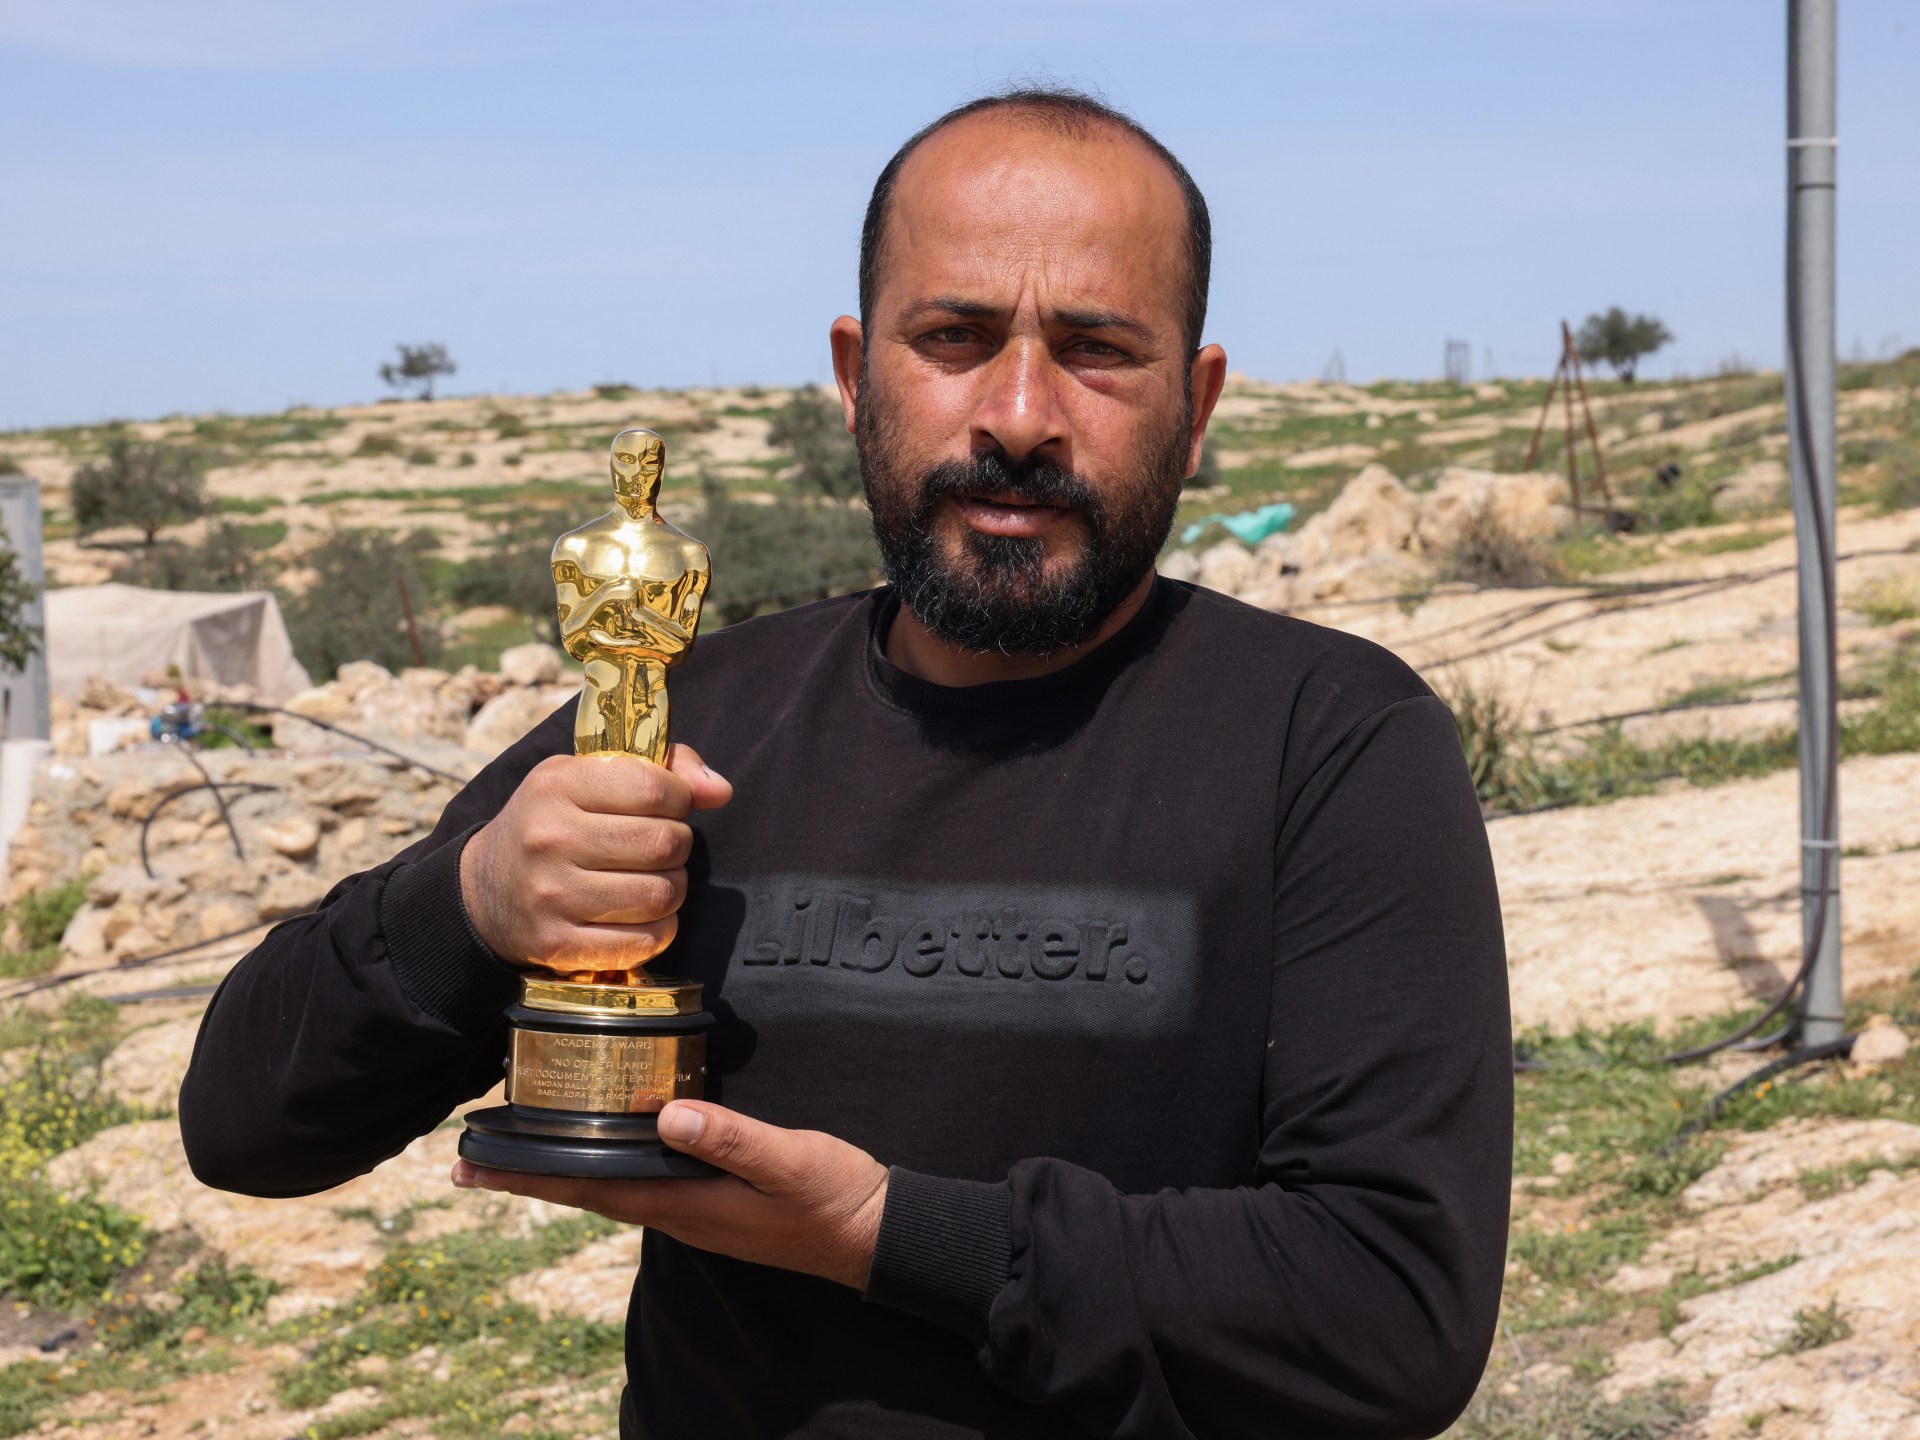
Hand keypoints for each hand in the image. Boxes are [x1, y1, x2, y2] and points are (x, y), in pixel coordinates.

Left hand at [452, 1101, 889, 1290]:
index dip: (532, 1177)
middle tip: (468, 1162)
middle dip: (529, 1176)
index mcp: (688, 1204)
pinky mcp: (712, 1201)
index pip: (592, 1189)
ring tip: (519, 1153)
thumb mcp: (789, 1161)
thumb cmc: (834, 1197)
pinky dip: (607, 1167)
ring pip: (612, 1189)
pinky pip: (643, 1182)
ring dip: (563, 1172)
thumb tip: (667, 1114)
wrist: (875, 1234)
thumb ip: (730, 1139)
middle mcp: (680, 1212)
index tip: (475, 1168)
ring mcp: (696, 1210)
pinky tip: (605, 1150)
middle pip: (588, 1192)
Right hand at [459, 743, 731, 972]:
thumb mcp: (588, 777)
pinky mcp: (557, 944)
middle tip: (661, 848)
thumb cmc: (553, 824)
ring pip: (661, 895)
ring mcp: (551, 896)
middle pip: (665, 843)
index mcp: (557, 785)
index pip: (654, 788)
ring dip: (672, 889)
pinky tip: (640, 916)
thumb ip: (662, 769)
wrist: (484, 892)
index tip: (668, 807)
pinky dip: (658, 930)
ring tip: (652, 880)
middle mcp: (550, 839)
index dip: (679, 799)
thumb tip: (720, 790)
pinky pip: (643, 941)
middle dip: (678, 845)